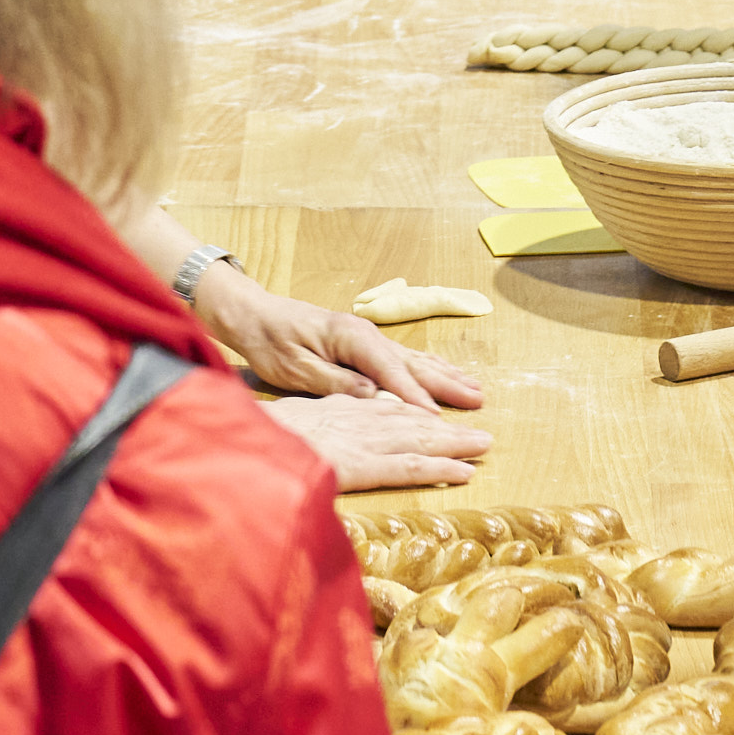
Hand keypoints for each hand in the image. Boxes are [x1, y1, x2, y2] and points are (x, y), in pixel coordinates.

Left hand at [201, 276, 484, 411]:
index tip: (439, 419)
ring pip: (414, 360)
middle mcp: (366, 335)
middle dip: (446, 384)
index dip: (415, 397)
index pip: (391, 372)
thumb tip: (374, 397)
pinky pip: (403, 359)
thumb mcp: (296, 369)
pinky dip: (428, 368)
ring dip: (445, 375)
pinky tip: (444, 373)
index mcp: (351, 338)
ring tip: (476, 389)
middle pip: (413, 363)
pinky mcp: (363, 345)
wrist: (254, 315)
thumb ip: (336, 383)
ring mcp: (367, 338)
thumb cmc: (270, 341)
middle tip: (479, 401)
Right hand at [264, 389, 490, 490]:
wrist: (232, 444)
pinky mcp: (359, 465)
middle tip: (477, 431)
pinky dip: (438, 467)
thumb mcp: (279, 430)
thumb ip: (304, 435)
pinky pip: (407, 467)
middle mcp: (351, 419)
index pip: (381, 409)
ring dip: (453, 441)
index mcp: (331, 410)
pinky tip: (463, 472)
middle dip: (444, 425)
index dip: (412, 413)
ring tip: (483, 445)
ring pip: (416, 439)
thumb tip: (317, 444)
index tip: (434, 418)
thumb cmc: (247, 438)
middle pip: (407, 420)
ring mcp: (358, 441)